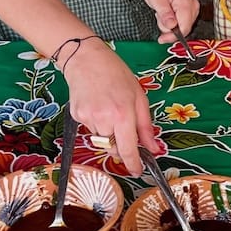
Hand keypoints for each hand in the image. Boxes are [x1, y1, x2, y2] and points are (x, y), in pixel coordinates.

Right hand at [62, 39, 157, 176]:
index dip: (133, 163)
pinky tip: (97, 105)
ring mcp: (88, 118)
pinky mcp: (77, 116)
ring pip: (101, 139)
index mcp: (123, 114)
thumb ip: (146, 127)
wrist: (86, 59)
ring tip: (108, 108)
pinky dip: (96, 123)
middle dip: (120, 144)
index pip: (127, 148)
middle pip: (113, 147)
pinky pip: (90, 129)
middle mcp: (104, 119)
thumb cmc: (117, 75)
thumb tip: (153, 149)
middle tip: (122, 125)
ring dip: (108, 132)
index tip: (137, 171)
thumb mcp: (139, 98)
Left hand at [143, 0, 199, 43]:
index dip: (172, 36)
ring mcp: (193, 8)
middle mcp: (193, 6)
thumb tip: (171, 26)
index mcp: (185, 2)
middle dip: (169, 29)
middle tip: (159, 17)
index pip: (184, 28)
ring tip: (162, 12)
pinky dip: (173, 22)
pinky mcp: (191, 11)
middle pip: (184, 29)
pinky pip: (183, 24)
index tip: (162, 38)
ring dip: (170, 25)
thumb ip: (164, 13)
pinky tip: (167, 14)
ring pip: (183, 28)